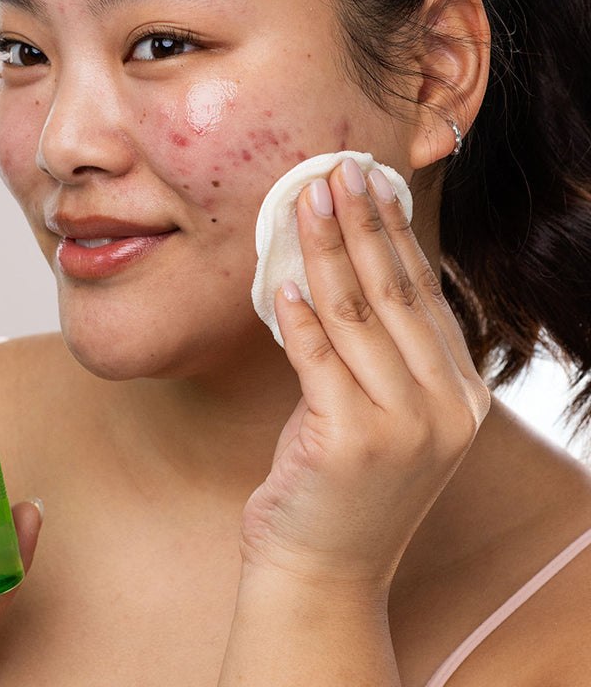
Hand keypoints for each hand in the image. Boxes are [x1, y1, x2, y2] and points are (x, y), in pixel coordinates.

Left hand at [241, 158, 489, 592]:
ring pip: (357, 314)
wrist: (323, 571)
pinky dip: (297, 315)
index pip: (424, 294)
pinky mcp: (350, 441)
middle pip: (395, 292)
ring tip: (305, 201)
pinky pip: (318, 358)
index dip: (394, 234)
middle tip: (337, 170)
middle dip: (361, 224)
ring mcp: (405, 426)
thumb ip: (377, 354)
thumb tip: (341, 272)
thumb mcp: (379, 415)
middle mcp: (446, 407)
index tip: (371, 186)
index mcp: (461, 395)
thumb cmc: (342, 488)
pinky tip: (281, 278)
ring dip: (326, 250)